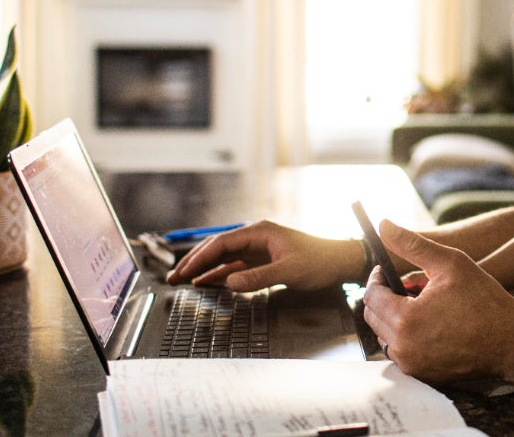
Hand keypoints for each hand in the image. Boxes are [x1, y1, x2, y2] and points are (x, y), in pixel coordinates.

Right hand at [165, 220, 360, 292]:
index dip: (200, 257)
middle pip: (218, 248)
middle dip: (195, 262)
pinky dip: (219, 274)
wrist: (340, 262)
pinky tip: (206, 282)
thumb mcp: (289, 270)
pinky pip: (234, 266)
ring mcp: (258, 249)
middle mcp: (255, 237)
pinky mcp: (262, 260)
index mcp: (260, 231)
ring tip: (182, 281)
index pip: (222, 243)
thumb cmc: (319, 261)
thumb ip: (259, 277)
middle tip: (174, 277)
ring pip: (224, 258)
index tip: (184, 271)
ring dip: (204, 269)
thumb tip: (230, 282)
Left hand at [362, 220, 513, 382]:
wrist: (511, 342)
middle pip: (374, 317)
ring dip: (395, 317)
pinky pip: (401, 351)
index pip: (370, 296)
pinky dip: (407, 336)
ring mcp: (412, 364)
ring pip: (385, 335)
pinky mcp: (422, 375)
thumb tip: (384, 225)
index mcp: (405, 319)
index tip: (386, 270)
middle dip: (386, 297)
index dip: (376, 278)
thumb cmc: (484, 300)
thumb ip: (412, 244)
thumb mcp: (450, 263)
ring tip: (424, 304)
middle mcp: (403, 347)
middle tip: (411, 286)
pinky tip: (431, 324)